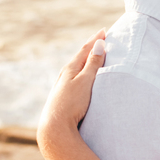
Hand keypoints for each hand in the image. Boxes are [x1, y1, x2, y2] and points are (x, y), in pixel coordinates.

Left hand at [36, 30, 105, 159]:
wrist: (56, 128)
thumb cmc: (71, 104)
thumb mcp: (85, 81)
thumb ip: (93, 63)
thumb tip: (99, 44)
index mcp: (70, 69)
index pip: (85, 50)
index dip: (95, 40)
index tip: (104, 31)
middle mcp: (64, 76)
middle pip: (79, 58)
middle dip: (90, 48)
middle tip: (100, 40)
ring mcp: (62, 87)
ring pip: (76, 69)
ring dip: (85, 61)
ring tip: (93, 57)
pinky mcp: (63, 99)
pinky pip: (75, 80)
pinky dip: (82, 74)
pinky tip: (82, 79)